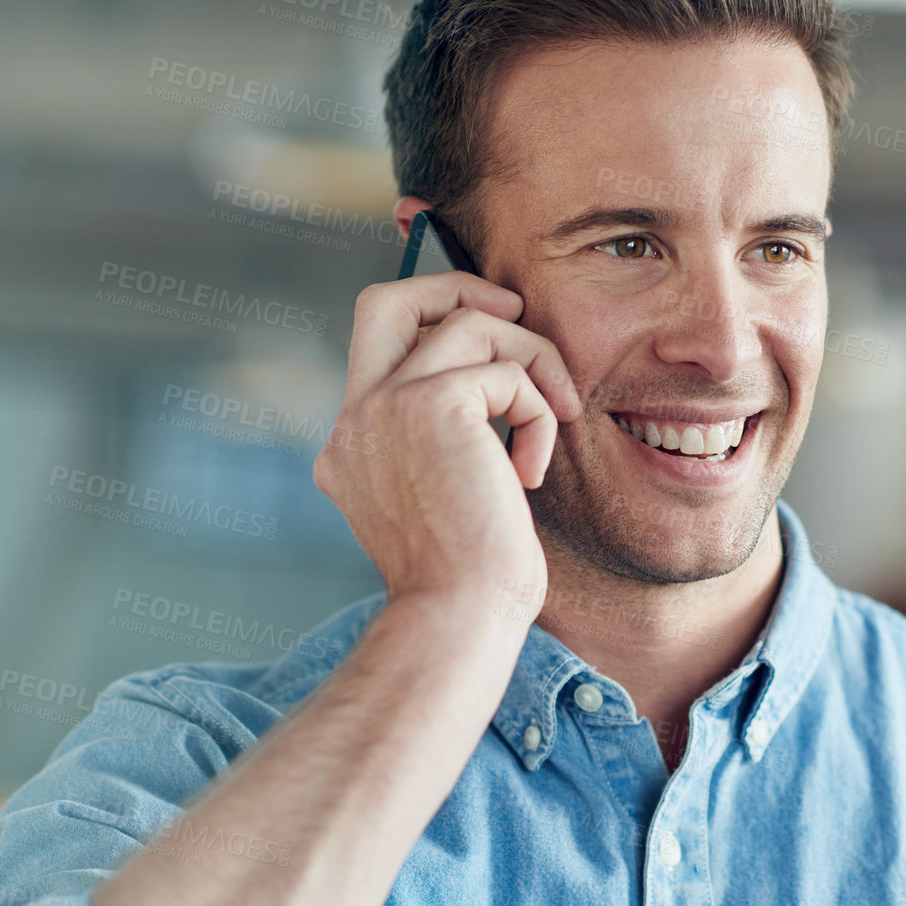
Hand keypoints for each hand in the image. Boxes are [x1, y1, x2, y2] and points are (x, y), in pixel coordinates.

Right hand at [313, 272, 581, 620]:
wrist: (459, 618)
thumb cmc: (470, 579)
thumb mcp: (445, 499)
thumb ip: (444, 442)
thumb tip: (495, 389)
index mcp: (351, 445)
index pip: (376, 345)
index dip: (432, 322)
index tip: (493, 338)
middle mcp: (354, 420)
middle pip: (387, 300)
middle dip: (457, 287)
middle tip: (517, 310)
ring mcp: (384, 408)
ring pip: (470, 324)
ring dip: (532, 362)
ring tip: (554, 420)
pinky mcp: (432, 405)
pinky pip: (508, 372)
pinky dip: (538, 411)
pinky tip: (531, 471)